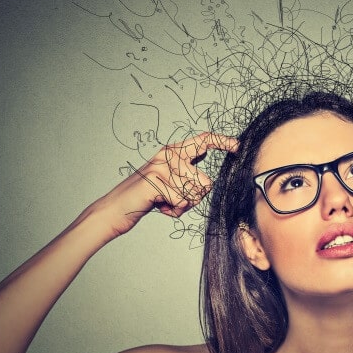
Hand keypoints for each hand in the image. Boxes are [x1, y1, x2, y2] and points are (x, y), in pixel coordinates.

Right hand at [92, 132, 238, 237]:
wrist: (115, 210)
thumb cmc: (146, 198)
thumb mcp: (168, 181)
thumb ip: (185, 170)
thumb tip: (205, 160)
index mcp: (172, 152)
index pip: (202, 141)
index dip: (221, 142)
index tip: (238, 146)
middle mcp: (168, 155)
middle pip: (204, 182)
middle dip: (193, 199)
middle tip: (173, 199)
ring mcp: (161, 166)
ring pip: (194, 194)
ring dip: (181, 205)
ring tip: (164, 202)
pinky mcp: (155, 181)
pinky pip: (181, 201)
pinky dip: (173, 211)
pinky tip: (158, 206)